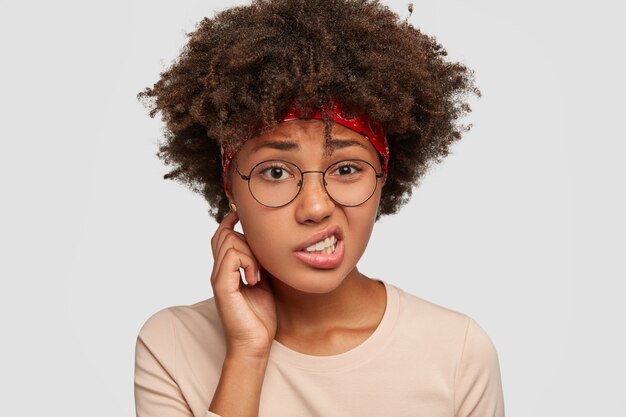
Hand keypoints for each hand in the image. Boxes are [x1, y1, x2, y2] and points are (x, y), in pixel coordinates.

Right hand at [210, 210, 276, 358]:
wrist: (255, 344)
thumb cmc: (260, 317)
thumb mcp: (263, 282)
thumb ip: (259, 263)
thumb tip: (265, 245)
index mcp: (226, 270)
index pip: (221, 236)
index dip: (230, 222)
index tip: (241, 215)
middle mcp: (218, 271)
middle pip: (224, 234)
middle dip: (245, 239)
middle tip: (259, 264)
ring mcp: (218, 278)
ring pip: (229, 242)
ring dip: (249, 252)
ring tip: (257, 274)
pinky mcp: (222, 286)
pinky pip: (232, 257)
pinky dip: (247, 263)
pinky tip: (254, 279)